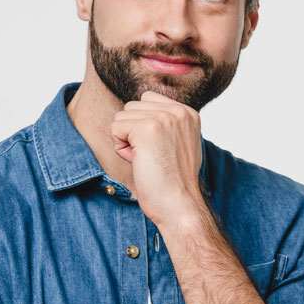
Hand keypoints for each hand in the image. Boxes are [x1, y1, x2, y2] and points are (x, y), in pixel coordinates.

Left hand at [110, 90, 204, 224]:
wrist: (179, 205)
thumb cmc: (175, 182)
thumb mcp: (178, 143)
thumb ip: (165, 122)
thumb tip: (137, 108)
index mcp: (188, 113)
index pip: (147, 99)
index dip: (144, 125)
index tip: (161, 150)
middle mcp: (178, 111)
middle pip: (132, 106)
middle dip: (134, 132)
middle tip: (154, 157)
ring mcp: (163, 118)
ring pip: (121, 116)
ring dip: (127, 141)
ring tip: (148, 160)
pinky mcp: (147, 129)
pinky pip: (115, 128)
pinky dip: (121, 149)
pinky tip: (140, 162)